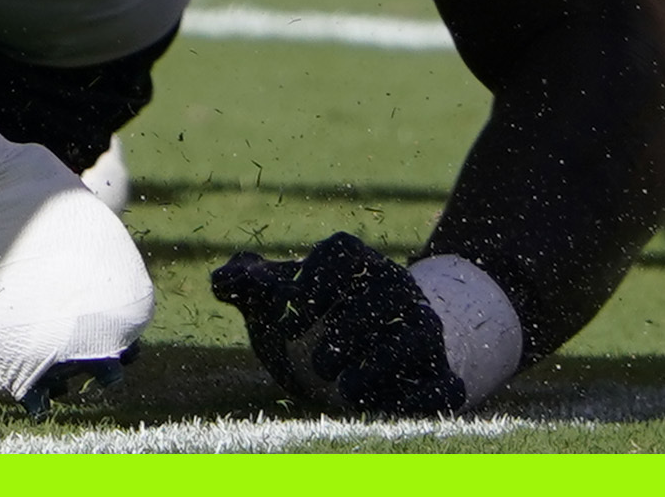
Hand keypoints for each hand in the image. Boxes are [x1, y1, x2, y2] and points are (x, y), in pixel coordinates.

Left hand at [209, 237, 523, 415]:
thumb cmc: (320, 324)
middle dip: (350, 327)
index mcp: (358, 266)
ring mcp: (424, 335)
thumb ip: (250, 287)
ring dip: (380, 365)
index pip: (343, 252)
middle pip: (386, 292)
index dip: (314, 277)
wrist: (377, 356)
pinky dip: (418, 399)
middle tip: (317, 363)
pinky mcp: (440, 377)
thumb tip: (222, 281)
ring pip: (417, 337)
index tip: (291, 313)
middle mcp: (399, 294)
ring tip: (344, 390)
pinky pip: (443, 384)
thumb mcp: (283, 303)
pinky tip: (381, 411)